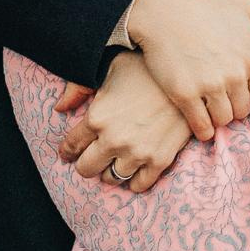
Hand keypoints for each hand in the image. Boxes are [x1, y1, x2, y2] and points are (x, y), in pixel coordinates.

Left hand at [54, 54, 193, 193]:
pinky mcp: (160, 159)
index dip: (68, 150)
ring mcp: (137, 152)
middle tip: (94, 156)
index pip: (70, 146)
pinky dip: (134, 181)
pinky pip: (139, 185)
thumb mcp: (111, 66)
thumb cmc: (148, 66)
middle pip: (86, 169)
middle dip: (86, 163)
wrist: (190, 74)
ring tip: (116, 161)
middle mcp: (113, 139)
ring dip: (110, 171)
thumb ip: (80, 86)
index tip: (71, 152)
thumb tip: (60, 108)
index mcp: (97, 117)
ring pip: (111, 179)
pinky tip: (135, 169)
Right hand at [124, 0, 249, 138]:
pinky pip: (202, 127)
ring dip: (219, 118)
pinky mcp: (185, 94)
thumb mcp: (248, 8)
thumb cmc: (206, 8)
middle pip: (244, 112)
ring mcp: (210, 86)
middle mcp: (236, 75)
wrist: (162, 12)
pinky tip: (198, 119)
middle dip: (235, 108)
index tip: (242, 96)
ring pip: (224, 120)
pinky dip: (202, 128)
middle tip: (223, 100)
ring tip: (210, 107)